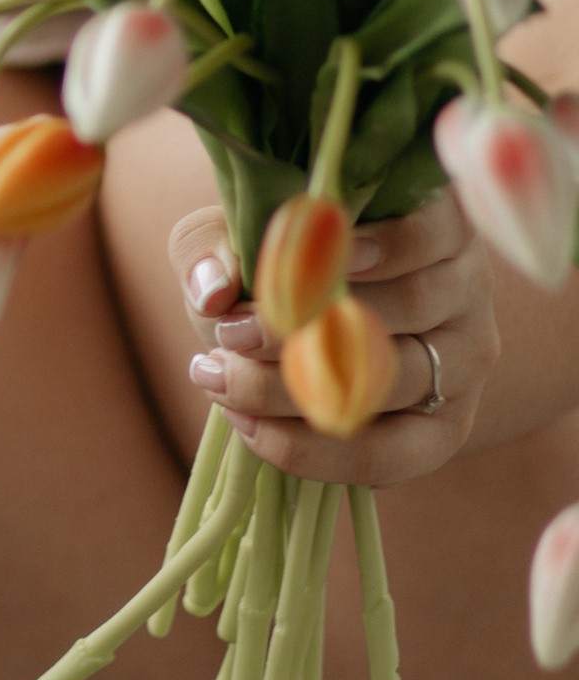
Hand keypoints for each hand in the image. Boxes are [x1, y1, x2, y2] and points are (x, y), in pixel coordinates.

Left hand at [171, 190, 498, 483]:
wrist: (302, 331)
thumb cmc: (273, 268)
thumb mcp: (234, 238)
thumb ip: (215, 247)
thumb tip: (214, 292)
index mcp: (434, 226)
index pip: (431, 229)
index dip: (382, 244)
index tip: (311, 259)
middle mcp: (466, 290)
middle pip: (408, 305)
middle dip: (308, 322)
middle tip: (227, 334)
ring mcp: (463, 363)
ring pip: (391, 382)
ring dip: (290, 388)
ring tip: (219, 378)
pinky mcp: (444, 430)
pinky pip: (387, 454)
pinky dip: (309, 449)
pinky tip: (247, 426)